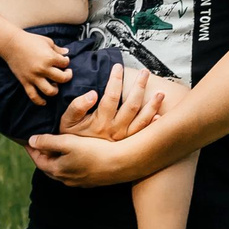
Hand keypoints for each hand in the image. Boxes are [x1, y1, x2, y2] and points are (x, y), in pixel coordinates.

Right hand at [0, 28, 71, 105]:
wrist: (11, 44)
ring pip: (50, 91)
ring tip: (55, 85)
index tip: (64, 60)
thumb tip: (67, 53)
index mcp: (49, 57)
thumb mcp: (47, 41)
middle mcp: (43, 69)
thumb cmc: (30, 40)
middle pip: (62, 78)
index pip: (65, 63)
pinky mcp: (25, 82)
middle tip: (66, 73)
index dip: (66, 61)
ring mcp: (34, 77)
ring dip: (56, 90)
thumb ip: (57, 49)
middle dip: (67, 76)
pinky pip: (33, 96)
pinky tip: (44, 102)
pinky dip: (40, 101)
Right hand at [50, 60, 165, 143]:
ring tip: (161, 93)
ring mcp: (124, 139)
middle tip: (145, 72)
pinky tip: (159, 117)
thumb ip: (77, 107)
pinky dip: (152, 125)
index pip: (111, 95)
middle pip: (131, 105)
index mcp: (100, 122)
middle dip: (139, 86)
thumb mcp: (67, 122)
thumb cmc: (71, 138)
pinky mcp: (128, 146)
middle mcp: (115, 130)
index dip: (115, 79)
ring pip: (142, 120)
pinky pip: (143, 134)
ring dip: (153, 105)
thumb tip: (92, 93)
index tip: (118, 67)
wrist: (76, 162)